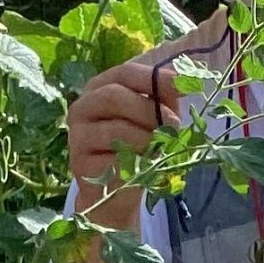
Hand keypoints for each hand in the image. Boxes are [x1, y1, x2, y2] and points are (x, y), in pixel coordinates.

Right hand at [67, 56, 179, 227]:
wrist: (115, 189)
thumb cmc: (137, 145)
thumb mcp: (153, 117)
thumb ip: (164, 97)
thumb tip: (186, 82)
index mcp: (99, 88)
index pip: (124, 73)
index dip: (154, 78)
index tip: (183, 87)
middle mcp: (82, 107)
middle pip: (113, 96)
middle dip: (149, 110)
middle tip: (174, 124)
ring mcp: (77, 136)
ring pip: (116, 130)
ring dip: (146, 139)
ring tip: (160, 149)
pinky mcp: (80, 164)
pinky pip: (113, 159)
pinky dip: (136, 163)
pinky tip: (144, 166)